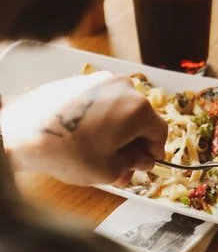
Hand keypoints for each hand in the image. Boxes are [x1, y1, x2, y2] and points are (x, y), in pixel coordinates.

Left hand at [1, 71, 166, 186]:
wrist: (25, 132)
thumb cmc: (68, 152)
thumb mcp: (110, 170)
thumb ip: (134, 163)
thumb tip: (142, 159)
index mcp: (138, 108)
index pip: (160, 132)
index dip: (154, 152)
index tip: (145, 163)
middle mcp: (124, 87)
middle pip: (140, 120)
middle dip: (134, 145)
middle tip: (123, 168)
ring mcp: (102, 81)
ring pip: (121, 111)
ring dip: (118, 134)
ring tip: (103, 157)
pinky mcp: (82, 82)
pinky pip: (103, 102)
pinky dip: (102, 120)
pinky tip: (88, 139)